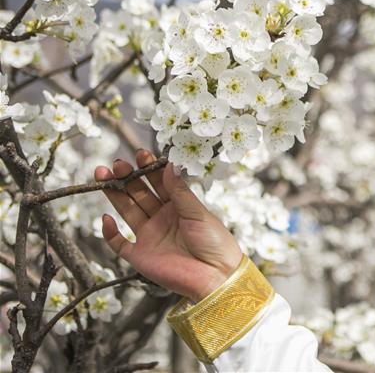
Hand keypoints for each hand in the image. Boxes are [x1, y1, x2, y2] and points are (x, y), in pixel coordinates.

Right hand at [94, 150, 242, 302]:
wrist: (216, 277)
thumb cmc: (214, 242)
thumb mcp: (198, 213)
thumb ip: (180, 192)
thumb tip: (168, 165)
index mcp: (178, 205)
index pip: (159, 182)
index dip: (148, 168)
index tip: (140, 154)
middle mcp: (161, 218)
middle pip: (139, 193)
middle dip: (127, 177)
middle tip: (116, 163)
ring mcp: (149, 236)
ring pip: (126, 211)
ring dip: (114, 194)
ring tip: (101, 175)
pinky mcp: (140, 256)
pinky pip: (119, 243)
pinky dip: (110, 232)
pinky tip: (105, 218)